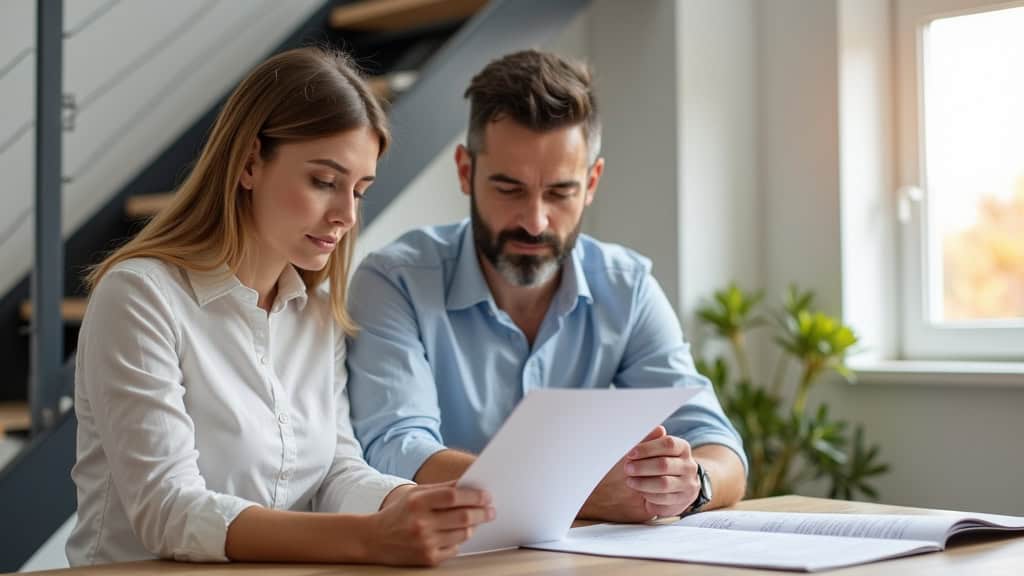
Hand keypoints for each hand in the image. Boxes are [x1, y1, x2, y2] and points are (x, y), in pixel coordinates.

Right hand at [367, 483, 494, 565]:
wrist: (374, 539)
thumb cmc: (399, 513)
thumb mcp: (416, 494)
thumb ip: (442, 488)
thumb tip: (469, 483)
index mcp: (418, 502)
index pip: (453, 496)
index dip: (474, 495)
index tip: (487, 496)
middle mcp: (421, 523)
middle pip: (463, 516)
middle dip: (482, 512)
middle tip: (491, 510)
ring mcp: (425, 543)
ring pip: (463, 533)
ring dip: (474, 526)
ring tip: (475, 520)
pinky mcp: (428, 559)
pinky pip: (455, 548)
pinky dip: (460, 540)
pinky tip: (458, 533)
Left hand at [624, 425, 699, 517]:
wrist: (674, 488)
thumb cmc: (658, 463)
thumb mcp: (654, 451)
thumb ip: (651, 440)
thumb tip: (658, 429)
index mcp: (683, 448)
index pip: (668, 444)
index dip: (647, 448)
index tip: (630, 453)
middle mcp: (689, 466)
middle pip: (664, 464)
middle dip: (642, 467)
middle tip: (627, 468)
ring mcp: (688, 485)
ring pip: (663, 484)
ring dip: (642, 483)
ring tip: (629, 481)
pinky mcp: (682, 501)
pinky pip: (663, 499)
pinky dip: (648, 495)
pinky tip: (639, 491)